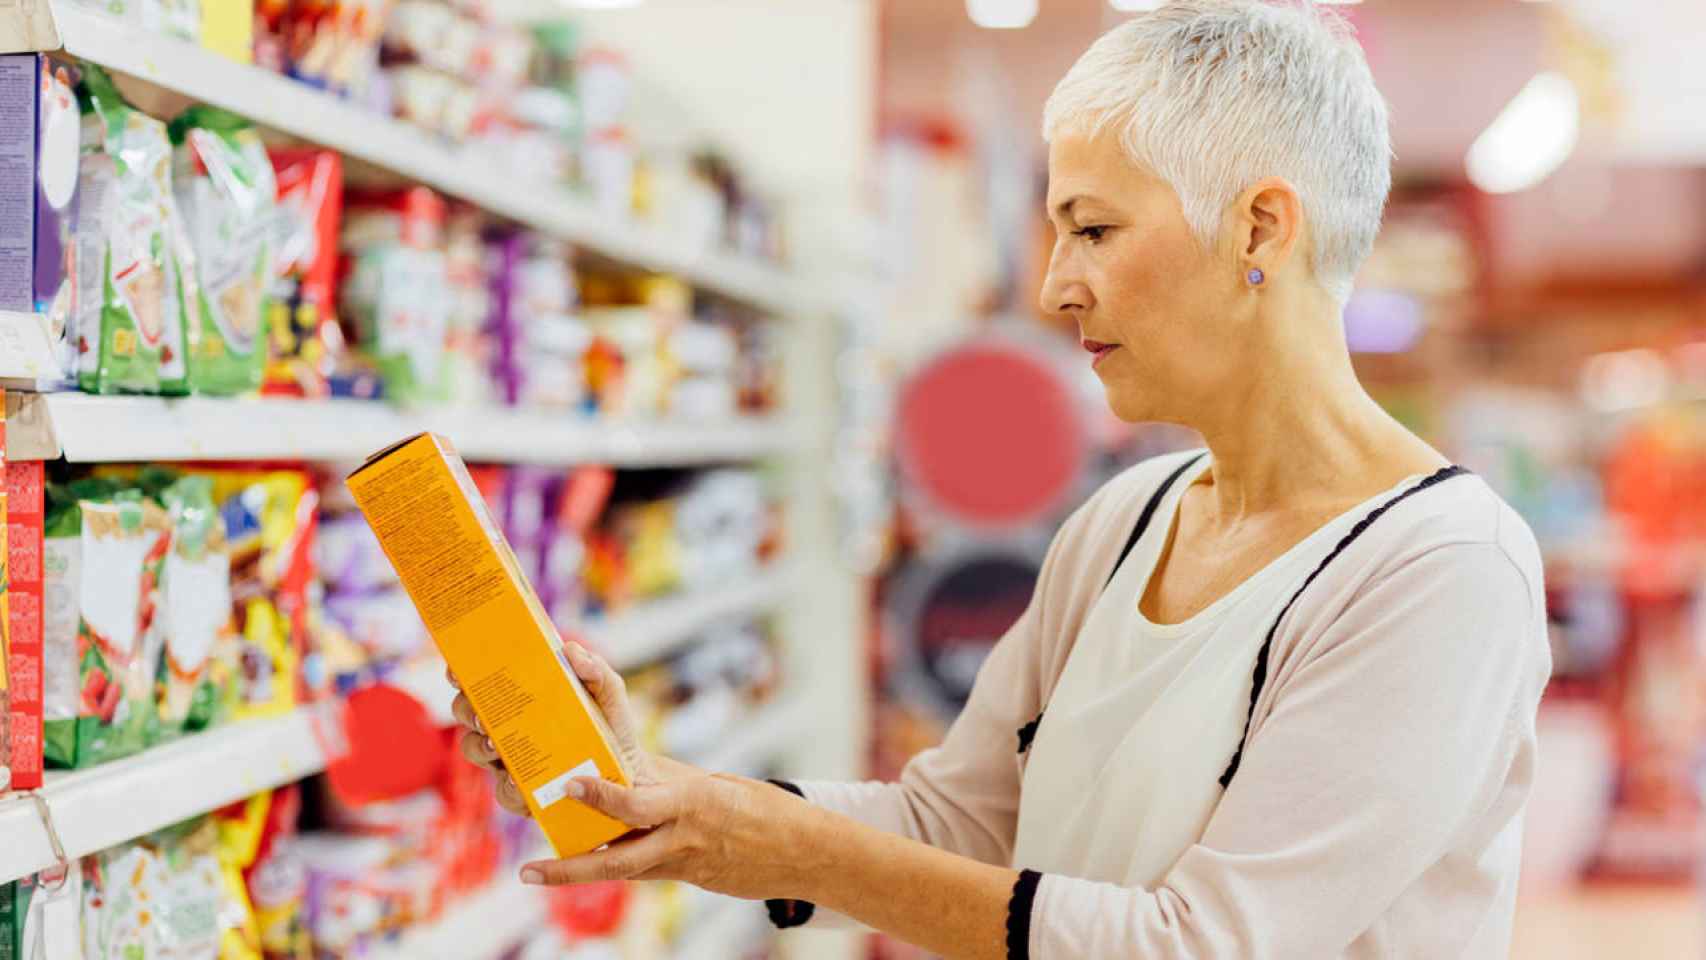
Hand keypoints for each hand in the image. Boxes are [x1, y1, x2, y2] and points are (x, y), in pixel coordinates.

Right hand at [451, 638, 662, 816]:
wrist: (628, 776)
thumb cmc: (610, 729)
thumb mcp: (608, 694)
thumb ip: (595, 670)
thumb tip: (570, 651)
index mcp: (523, 699)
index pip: (483, 682)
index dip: (462, 675)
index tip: (457, 671)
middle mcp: (509, 727)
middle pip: (468, 714)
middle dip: (466, 710)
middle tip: (480, 714)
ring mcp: (511, 760)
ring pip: (475, 751)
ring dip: (477, 746)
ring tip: (494, 746)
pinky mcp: (523, 794)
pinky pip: (504, 793)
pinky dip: (508, 787)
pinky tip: (517, 782)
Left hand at [518, 774, 814, 901]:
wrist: (803, 853)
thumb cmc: (763, 807)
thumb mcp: (716, 785)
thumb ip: (671, 782)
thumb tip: (627, 770)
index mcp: (691, 805)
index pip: (639, 805)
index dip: (603, 797)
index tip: (571, 784)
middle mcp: (680, 840)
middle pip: (618, 861)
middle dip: (571, 868)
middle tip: (529, 871)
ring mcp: (682, 865)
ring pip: (621, 872)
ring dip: (576, 873)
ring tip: (537, 873)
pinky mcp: (685, 878)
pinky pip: (641, 870)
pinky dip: (613, 863)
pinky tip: (582, 862)